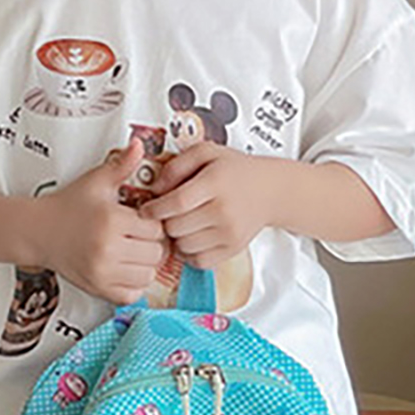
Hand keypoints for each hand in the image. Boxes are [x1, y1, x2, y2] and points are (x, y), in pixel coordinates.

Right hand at [29, 138, 166, 303]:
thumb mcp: (95, 182)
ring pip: (148, 275)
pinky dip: (132, 285)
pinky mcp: (97, 288)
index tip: (139, 220)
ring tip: (130, 252)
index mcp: (111, 221)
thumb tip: (138, 145)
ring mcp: (102, 272)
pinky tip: (122, 269)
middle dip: (150, 244)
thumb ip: (121, 165)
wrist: (36, 231)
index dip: (151, 223)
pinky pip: (133, 294)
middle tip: (135, 236)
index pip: (156, 229)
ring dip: (144, 265)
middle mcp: (107, 249)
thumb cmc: (68, 206)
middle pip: (156, 253)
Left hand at [140, 144, 279, 266]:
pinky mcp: (233, 249)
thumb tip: (155, 189)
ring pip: (184, 246)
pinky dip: (188, 253)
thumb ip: (177, 165)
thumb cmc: (234, 170)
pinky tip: (190, 238)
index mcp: (216, 182)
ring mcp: (230, 233)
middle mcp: (224, 210)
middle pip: (177, 227)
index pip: (177, 203)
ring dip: (175, 238)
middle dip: (163, 222)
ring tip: (179, 224)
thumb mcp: (206, 153)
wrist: (270, 190)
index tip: (145, 210)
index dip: (154, 209)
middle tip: (164, 215)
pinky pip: (198, 261)